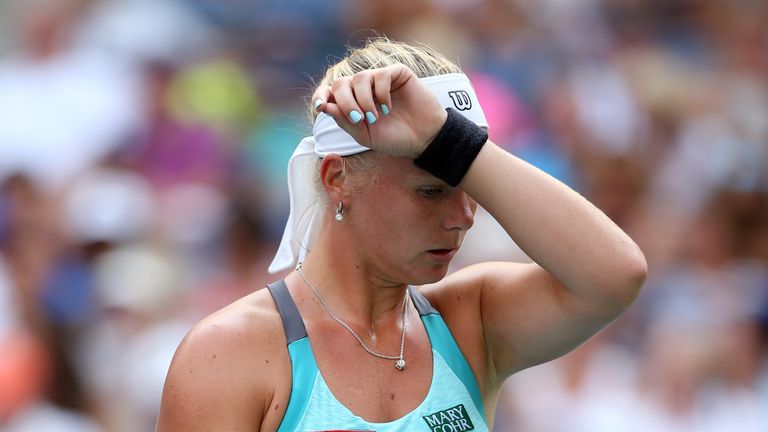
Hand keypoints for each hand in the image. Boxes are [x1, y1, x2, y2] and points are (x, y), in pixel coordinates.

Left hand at [312, 64, 447, 157]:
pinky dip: (381, 92)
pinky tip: (388, 107)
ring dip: (363, 99)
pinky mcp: (398, 74)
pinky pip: (381, 74)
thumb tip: (323, 105)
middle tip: (358, 119)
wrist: (423, 139)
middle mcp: (364, 88)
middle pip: (342, 83)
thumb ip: (344, 121)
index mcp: (353, 102)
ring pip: (359, 77)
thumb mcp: (364, 135)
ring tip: (375, 117)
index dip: (321, 95)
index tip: (319, 106)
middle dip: (345, 101)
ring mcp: (380, 80)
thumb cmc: (394, 138)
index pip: (330, 91)